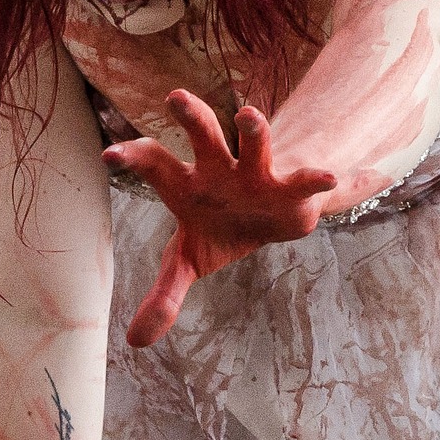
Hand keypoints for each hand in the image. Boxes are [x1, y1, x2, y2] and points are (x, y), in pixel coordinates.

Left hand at [104, 90, 336, 346]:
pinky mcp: (289, 187)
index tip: (110, 156)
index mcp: (186, 182)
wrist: (271, 217)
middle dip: (191, 116)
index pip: (154, 163)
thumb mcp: (188, 262)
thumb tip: (135, 342)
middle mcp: (218, 168)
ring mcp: (255, 173)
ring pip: (253, 142)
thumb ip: (164, 295)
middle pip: (203, 136)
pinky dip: (315, 178)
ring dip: (253, 128)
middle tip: (175, 97)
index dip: (133, 157)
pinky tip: (329, 178)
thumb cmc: (219, 230)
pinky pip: (302, 179)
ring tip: (247, 115)